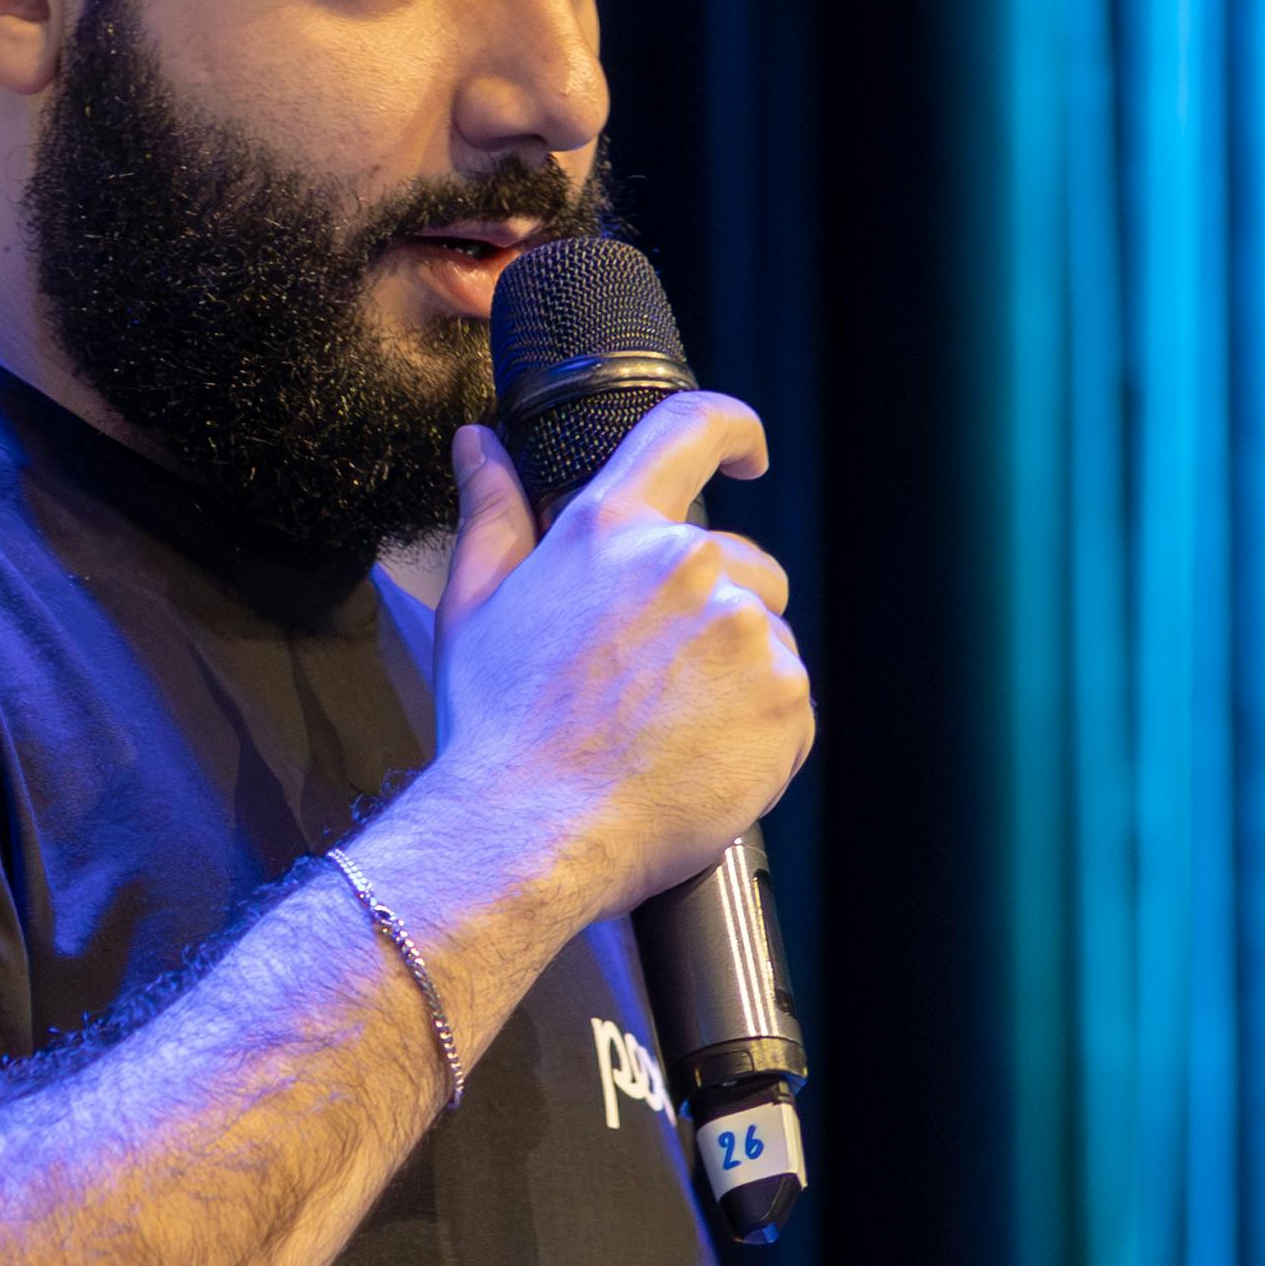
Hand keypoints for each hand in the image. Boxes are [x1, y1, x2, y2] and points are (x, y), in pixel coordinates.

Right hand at [417, 388, 813, 931]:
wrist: (530, 834)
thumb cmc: (496, 728)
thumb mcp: (476, 606)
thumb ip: (491, 512)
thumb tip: (477, 443)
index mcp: (611, 528)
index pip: (691, 430)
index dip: (732, 431)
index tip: (749, 454)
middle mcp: (687, 564)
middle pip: (745, 563)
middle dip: (716, 613)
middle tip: (654, 684)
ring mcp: (744, 630)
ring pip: (766, 639)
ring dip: (735, 678)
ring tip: (667, 733)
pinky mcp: (784, 698)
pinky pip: (789, 704)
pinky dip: (758, 733)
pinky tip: (698, 762)